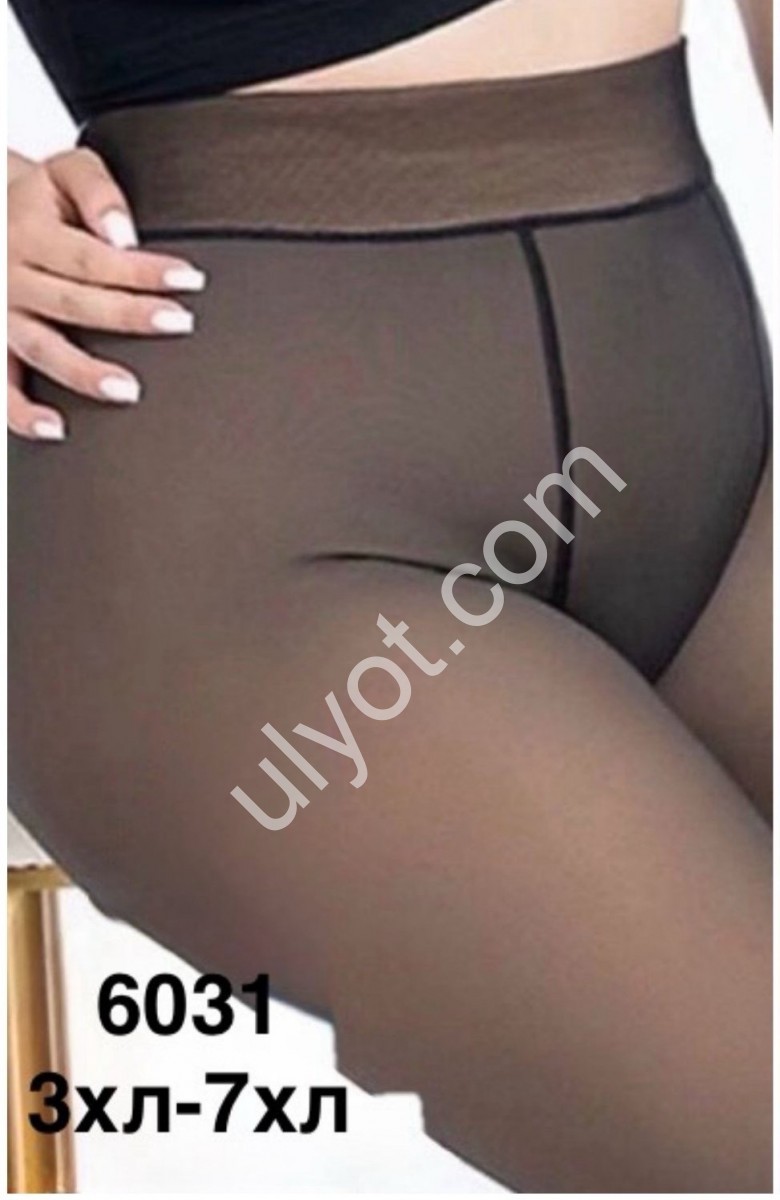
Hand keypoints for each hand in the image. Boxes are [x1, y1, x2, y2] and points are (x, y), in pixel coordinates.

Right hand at [8, 146, 206, 440]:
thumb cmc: (40, 196)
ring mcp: (1, 314)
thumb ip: (97, 192)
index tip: (188, 280)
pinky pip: (0, 382)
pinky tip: (54, 428)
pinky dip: (20, 411)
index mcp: (30, 232)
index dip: (142, 270)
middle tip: (177, 322)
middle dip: (128, 315)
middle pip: (73, 302)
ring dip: (83, 372)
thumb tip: (123, 235)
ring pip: (40, 347)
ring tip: (127, 390)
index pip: (93, 257)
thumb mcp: (66, 171)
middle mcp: (12, 276)